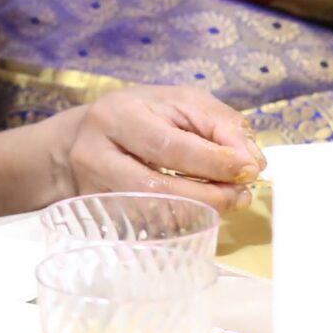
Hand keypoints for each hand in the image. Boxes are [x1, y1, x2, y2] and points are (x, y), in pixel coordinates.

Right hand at [41, 86, 265, 212]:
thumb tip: (251, 161)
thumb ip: (219, 123)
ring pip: (151, 215)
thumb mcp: (179, 102)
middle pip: (157, 187)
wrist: (82, 140)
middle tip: (242, 195)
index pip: (169, 144)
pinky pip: (146, 229)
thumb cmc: (140, 116)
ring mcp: (93, 191)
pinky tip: (200, 212)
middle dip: (210, 195)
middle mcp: (95, 154)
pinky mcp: (99, 217)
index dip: (213, 161)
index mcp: (117, 115)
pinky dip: (181, 224)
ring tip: (227, 202)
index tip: (249, 170)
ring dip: (199, 214)